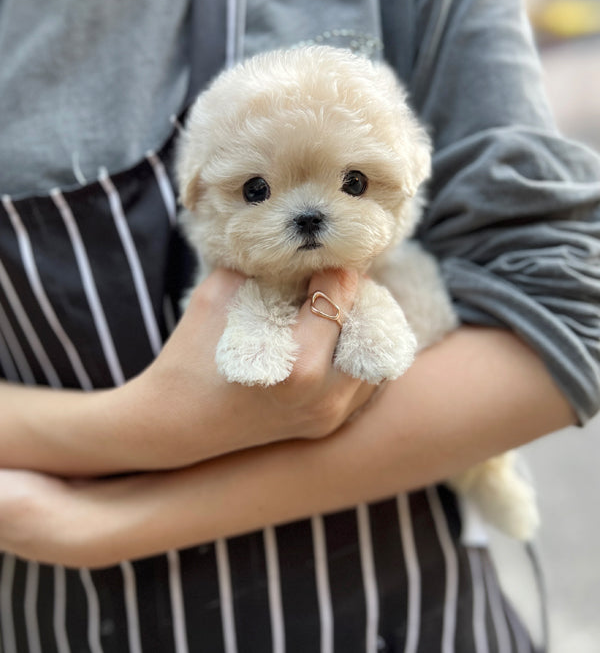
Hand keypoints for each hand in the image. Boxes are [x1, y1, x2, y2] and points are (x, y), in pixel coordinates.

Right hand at [114, 266, 375, 470]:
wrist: (173, 424)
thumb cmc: (189, 356)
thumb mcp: (219, 295)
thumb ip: (264, 268)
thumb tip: (296, 245)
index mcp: (301, 368)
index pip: (342, 296)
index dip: (333, 266)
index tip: (321, 252)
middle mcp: (326, 398)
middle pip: (369, 324)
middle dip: (352, 294)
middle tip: (331, 276)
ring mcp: (330, 417)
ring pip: (375, 356)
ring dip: (358, 324)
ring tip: (332, 305)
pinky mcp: (328, 426)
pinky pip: (364, 381)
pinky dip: (354, 354)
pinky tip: (331, 337)